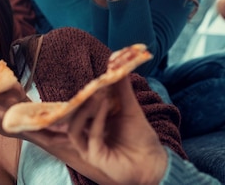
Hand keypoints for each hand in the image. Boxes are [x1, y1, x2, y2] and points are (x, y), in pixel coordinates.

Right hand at [23, 78, 167, 184]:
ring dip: (85, 110)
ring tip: (96, 94)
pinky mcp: (93, 156)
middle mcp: (86, 135)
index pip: (79, 107)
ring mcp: (87, 147)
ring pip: (74, 127)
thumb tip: (118, 64)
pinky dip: (97, 120)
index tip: (89, 79)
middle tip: (91, 85)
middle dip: (78, 101)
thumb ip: (122, 88)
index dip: (80, 95)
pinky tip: (104, 106)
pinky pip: (90, 136)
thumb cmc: (140, 137)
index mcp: (92, 123)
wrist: (152, 161)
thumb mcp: (130, 108)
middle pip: (72, 117)